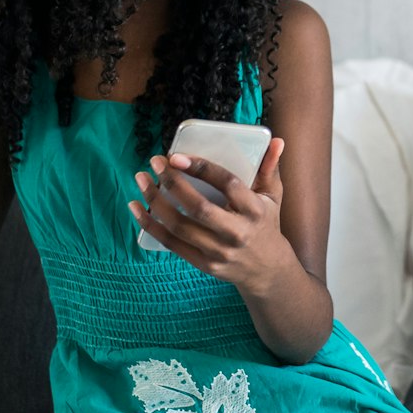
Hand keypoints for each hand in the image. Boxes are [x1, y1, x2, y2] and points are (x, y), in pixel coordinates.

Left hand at [130, 138, 297, 295]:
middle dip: (172, 183)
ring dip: (155, 201)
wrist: (266, 271)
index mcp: (255, 210)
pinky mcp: (204, 264)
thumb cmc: (266, 225)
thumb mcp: (273, 198)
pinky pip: (171, 244)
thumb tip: (276, 142)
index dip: (201, 169)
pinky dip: (150, 225)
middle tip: (155, 162)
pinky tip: (136, 208)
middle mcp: (237, 232)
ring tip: (142, 180)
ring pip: (179, 226)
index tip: (177, 156)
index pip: (227, 184)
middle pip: (198, 207)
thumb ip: (270, 169)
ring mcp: (219, 251)